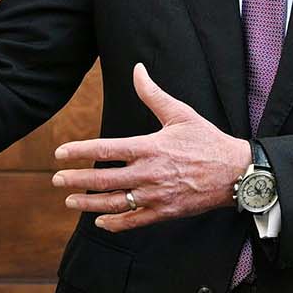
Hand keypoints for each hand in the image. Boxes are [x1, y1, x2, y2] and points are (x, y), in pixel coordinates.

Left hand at [51, 63, 249, 231]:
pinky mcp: (164, 213)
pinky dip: (115, 223)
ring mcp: (156, 196)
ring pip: (114, 203)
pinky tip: (100, 220)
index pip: (106, 149)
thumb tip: (138, 69)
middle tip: (56, 180)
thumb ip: (153, 94)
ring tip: (70, 201)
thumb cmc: (207, 140)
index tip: (60, 153)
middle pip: (104, 179)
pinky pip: (134, 221)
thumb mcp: (181, 113)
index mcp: (150, 147)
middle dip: (76, 180)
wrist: (235, 174)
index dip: (80, 151)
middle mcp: (149, 173)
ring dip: (89, 204)